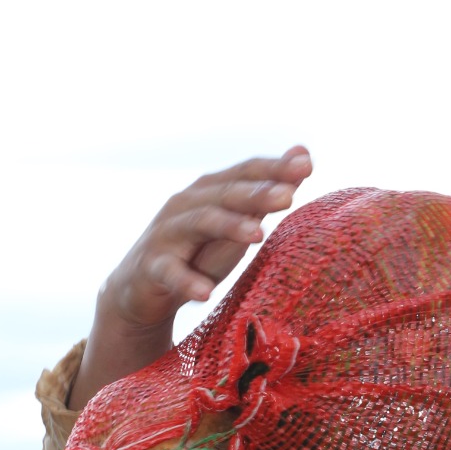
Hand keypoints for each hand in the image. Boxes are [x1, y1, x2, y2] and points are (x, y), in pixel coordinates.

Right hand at [71, 147, 313, 409]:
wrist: (143, 287)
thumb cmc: (198, 251)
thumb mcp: (236, 223)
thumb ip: (267, 194)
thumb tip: (304, 155)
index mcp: (211, 191)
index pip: (245, 173)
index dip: (274, 168)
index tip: (307, 165)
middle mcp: (188, 204)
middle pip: (225, 194)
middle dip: (257, 193)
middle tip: (288, 196)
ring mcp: (168, 233)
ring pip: (200, 223)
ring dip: (229, 226)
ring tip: (257, 234)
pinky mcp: (154, 267)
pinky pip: (171, 274)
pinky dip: (188, 282)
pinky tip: (205, 293)